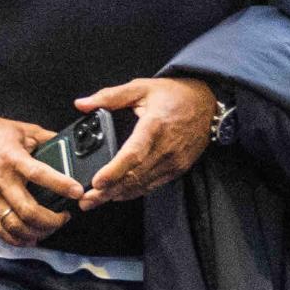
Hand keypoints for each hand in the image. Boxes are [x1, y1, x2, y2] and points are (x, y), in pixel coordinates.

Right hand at [0, 114, 78, 246]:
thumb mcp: (22, 129)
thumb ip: (46, 138)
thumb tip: (68, 146)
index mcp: (13, 158)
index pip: (39, 174)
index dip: (60, 185)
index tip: (77, 192)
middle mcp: (0, 180)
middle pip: (28, 211)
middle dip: (51, 221)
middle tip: (63, 218)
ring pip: (14, 225)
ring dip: (35, 232)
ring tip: (48, 229)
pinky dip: (15, 239)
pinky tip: (28, 238)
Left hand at [74, 78, 215, 209]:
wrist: (208, 103)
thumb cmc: (174, 94)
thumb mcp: (141, 87)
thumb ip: (109, 96)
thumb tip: (81, 104)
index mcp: (154, 126)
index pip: (133, 154)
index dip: (114, 171)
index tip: (96, 182)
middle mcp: (166, 147)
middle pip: (134, 176)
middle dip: (108, 191)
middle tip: (85, 201)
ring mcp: (174, 161)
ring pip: (142, 184)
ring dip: (117, 195)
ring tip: (94, 202)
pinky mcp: (178, 168)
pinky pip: (153, 185)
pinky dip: (133, 192)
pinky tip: (117, 195)